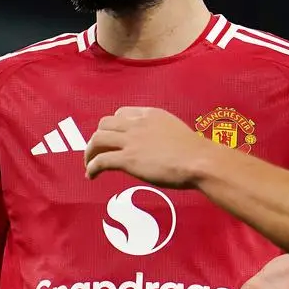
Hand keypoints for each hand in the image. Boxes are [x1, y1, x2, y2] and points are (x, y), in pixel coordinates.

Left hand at [84, 106, 214, 187]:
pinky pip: (101, 160)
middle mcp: (137, 124)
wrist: (199, 161)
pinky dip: (92, 167)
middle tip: (98, 151)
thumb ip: (161, 133)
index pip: (121, 113)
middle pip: (104, 124)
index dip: (113, 126)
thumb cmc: (196, 151)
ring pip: (97, 139)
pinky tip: (91, 175)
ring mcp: (131, 141)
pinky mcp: (128, 159)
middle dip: (98, 137)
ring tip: (89, 164)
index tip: (113, 138)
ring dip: (90, 152)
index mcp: (150, 114)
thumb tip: (158, 146)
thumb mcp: (176, 131)